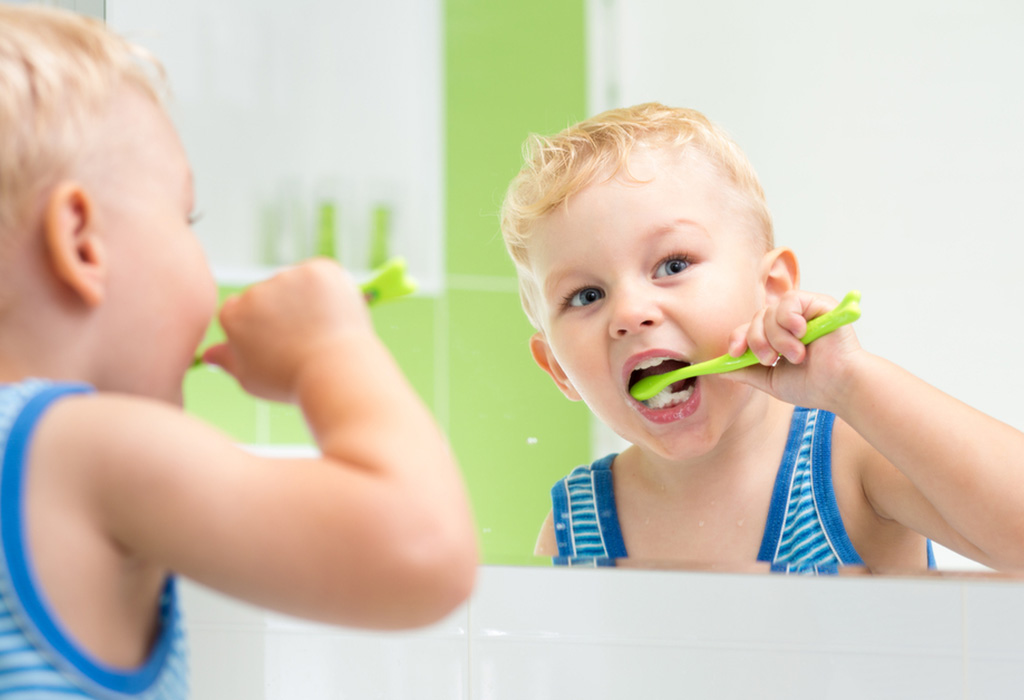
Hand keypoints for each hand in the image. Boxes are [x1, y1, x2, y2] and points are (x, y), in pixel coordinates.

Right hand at [203, 258, 374, 401]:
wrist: (335, 374)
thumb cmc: (292, 383)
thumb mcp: (251, 379)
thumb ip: (228, 361)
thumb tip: (209, 354)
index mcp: (232, 315)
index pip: (242, 309)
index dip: (265, 327)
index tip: (281, 343)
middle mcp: (254, 291)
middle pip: (270, 294)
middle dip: (286, 310)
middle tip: (306, 340)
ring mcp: (287, 277)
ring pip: (297, 282)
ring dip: (308, 298)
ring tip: (322, 331)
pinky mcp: (318, 270)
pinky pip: (321, 274)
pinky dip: (330, 290)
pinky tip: (334, 316)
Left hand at [721, 290, 863, 410]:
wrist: (840, 388)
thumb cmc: (812, 385)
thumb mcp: (770, 380)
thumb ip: (745, 371)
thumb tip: (717, 369)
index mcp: (777, 337)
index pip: (748, 328)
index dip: (738, 338)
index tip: (735, 353)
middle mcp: (788, 322)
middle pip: (756, 318)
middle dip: (757, 341)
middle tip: (772, 360)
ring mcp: (803, 311)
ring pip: (769, 312)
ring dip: (777, 337)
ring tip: (796, 355)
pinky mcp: (818, 303)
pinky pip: (790, 301)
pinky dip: (789, 319)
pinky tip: (801, 333)